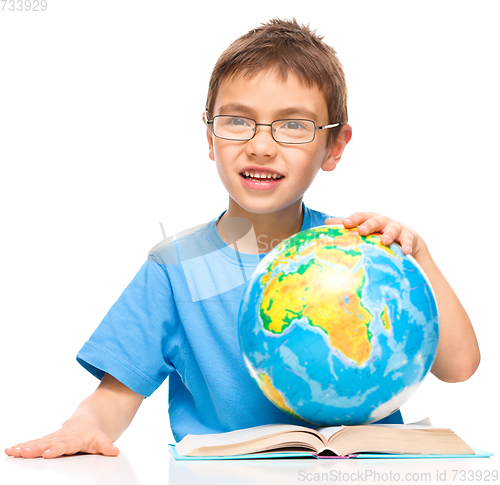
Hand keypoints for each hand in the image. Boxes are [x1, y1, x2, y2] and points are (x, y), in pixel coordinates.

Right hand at [4, 414, 118, 458]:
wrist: (86, 421)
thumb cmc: (93, 434)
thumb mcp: (101, 440)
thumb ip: (106, 446)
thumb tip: (115, 452)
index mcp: (75, 438)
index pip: (66, 445)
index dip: (57, 449)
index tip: (48, 453)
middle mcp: (62, 437)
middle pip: (48, 443)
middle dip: (35, 449)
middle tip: (24, 453)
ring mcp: (53, 438)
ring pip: (38, 442)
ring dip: (25, 447)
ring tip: (13, 451)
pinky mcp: (46, 440)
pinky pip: (33, 443)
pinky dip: (22, 446)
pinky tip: (10, 450)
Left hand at [325, 211, 421, 255]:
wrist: (405, 236)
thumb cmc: (377, 232)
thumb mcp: (363, 228)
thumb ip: (347, 227)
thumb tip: (326, 223)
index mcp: (369, 218)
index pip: (360, 216)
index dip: (353, 219)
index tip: (344, 224)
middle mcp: (382, 221)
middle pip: (375, 220)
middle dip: (369, 225)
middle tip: (361, 231)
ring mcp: (396, 228)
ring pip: (392, 230)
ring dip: (388, 235)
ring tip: (384, 241)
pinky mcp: (408, 236)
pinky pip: (408, 241)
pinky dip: (407, 245)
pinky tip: (406, 252)